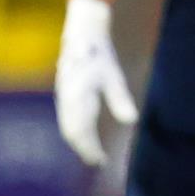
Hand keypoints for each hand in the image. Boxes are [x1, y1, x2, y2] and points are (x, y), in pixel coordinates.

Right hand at [55, 0, 135, 166]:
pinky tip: (83, 135)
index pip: (82, 131)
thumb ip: (120, 99)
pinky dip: (74, 131)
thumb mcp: (113, 75)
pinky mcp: (63, 95)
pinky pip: (66, 119)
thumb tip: (131, 120)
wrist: (81, 34)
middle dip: (84, 149)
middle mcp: (66, 100)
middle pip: (72, 132)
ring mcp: (63, 97)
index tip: (101, 161)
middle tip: (97, 161)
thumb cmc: (99, 54)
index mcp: (78, 97)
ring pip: (67, 126)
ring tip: (91, 153)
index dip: (90, 149)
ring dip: (78, 142)